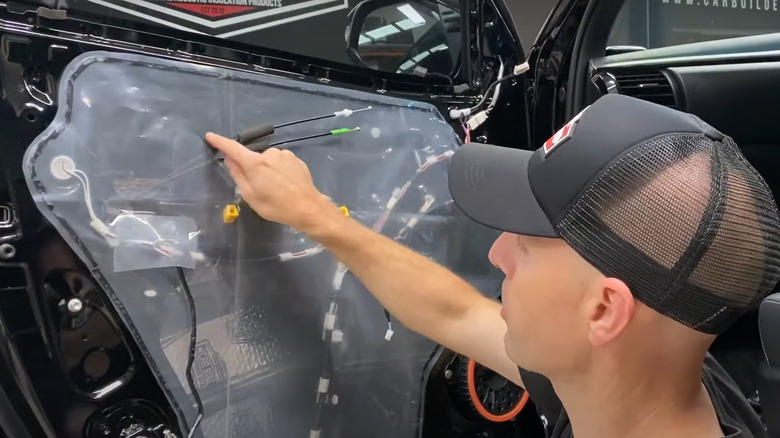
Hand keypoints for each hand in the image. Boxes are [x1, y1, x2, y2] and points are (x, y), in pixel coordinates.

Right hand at [205, 132, 334, 230]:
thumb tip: (229, 160)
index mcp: (255, 163)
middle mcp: (269, 153)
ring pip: (268, 160)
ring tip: (277, 189)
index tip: (210, 136)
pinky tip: (287, 184)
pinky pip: (281, 162)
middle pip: (253, 158)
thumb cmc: (276, 206)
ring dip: (268, 171)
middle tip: (261, 189)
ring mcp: (284, 154)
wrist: (308, 208)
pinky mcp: (296, 158)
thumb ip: (238, 175)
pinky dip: (279, 171)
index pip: (233, 148)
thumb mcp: (250, 196)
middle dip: (253, 170)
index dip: (220, 142)